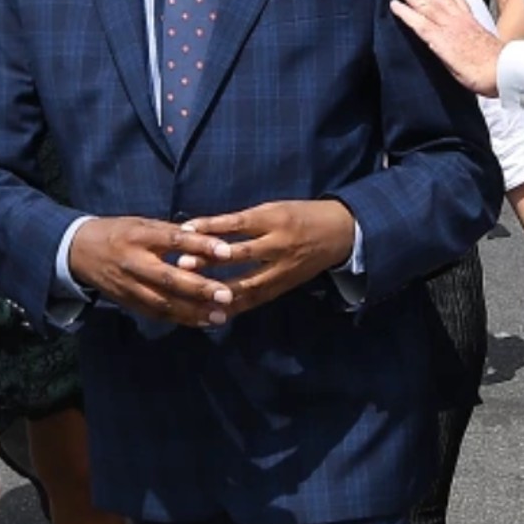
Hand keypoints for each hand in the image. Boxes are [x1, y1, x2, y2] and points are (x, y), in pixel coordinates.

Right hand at [68, 217, 233, 327]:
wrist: (78, 250)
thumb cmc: (121, 232)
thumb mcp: (144, 223)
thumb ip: (174, 233)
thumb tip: (210, 239)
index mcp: (140, 236)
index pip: (174, 240)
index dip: (201, 245)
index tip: (227, 252)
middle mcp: (134, 263)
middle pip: (168, 278)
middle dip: (199, 289)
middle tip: (227, 295)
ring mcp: (129, 286)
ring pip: (163, 302)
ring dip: (193, 312)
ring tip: (220, 316)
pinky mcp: (127, 302)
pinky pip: (156, 313)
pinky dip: (180, 319)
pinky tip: (202, 321)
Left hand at [182, 200, 355, 316]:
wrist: (340, 232)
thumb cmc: (300, 215)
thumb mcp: (273, 209)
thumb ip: (242, 222)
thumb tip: (200, 231)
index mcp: (274, 219)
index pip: (237, 223)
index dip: (211, 227)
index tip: (184, 232)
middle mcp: (279, 244)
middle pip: (241, 254)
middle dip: (212, 261)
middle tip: (183, 266)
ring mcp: (283, 268)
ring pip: (248, 283)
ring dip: (220, 291)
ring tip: (193, 296)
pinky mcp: (285, 286)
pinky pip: (257, 299)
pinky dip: (235, 307)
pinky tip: (214, 314)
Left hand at [387, 0, 504, 96]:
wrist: (501, 69)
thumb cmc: (495, 62)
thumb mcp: (483, 42)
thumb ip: (471, 37)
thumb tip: (466, 41)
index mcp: (468, 17)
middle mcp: (457, 17)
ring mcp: (447, 26)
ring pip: (424, 0)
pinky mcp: (439, 40)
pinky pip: (418, 23)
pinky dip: (406, 13)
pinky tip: (394, 5)